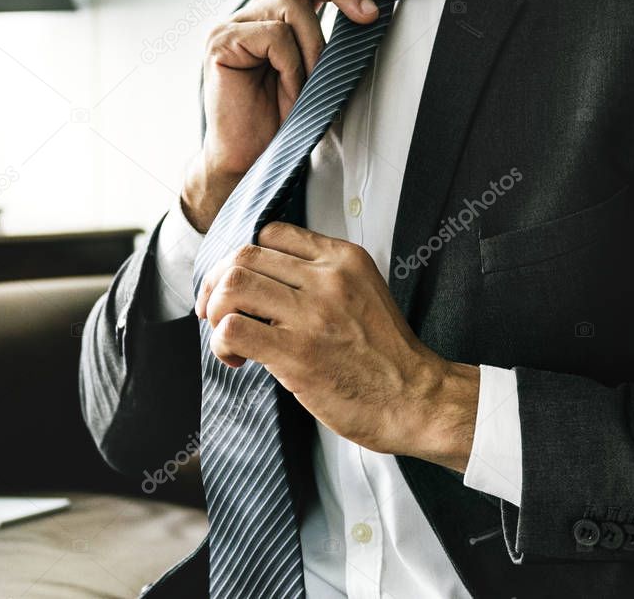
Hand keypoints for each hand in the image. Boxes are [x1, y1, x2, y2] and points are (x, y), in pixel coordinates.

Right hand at [183, 0, 385, 232]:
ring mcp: (231, 26)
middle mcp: (248, 15)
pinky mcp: (221, 42)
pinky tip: (290, 91)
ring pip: (293, 4)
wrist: (250, 163)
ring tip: (310, 85)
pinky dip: (293, 65)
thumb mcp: (315, 73)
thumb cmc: (280, 124)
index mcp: (269, 17)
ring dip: (315, 47)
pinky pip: (275, 35)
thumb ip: (326, 39)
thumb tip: (365, 9)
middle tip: (368, 14)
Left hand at [195, 223, 479, 471]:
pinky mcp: (297, 354)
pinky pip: (233, 329)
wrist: (416, 399)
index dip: (244, 258)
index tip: (240, 285)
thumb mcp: (364, 292)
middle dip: (217, 284)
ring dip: (216, 312)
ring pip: (232, 286)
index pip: (272, 234)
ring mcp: (312, 315)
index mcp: (344, 259)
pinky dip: (222, 344)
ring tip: (227, 335)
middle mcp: (327, 279)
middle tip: (218, 312)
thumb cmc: (388, 356)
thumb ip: (324, 278)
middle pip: (244, 256)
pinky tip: (237, 359)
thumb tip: (268, 281)